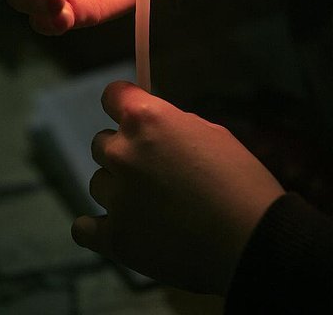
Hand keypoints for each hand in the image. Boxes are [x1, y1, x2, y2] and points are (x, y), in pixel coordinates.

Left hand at [71, 82, 284, 295]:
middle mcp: (122, 153)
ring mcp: (116, 197)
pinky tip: (118, 227)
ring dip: (117, 189)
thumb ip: (171, 126)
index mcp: (146, 121)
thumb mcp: (211, 133)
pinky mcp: (115, 239)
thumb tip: (153, 128)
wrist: (253, 241)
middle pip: (102, 144)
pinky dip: (97, 228)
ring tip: (150, 207)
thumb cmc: (240, 182)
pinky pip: (84, 228)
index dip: (122, 103)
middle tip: (153, 171)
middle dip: (125, 152)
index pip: (112, 95)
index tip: (129, 114)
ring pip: (99, 183)